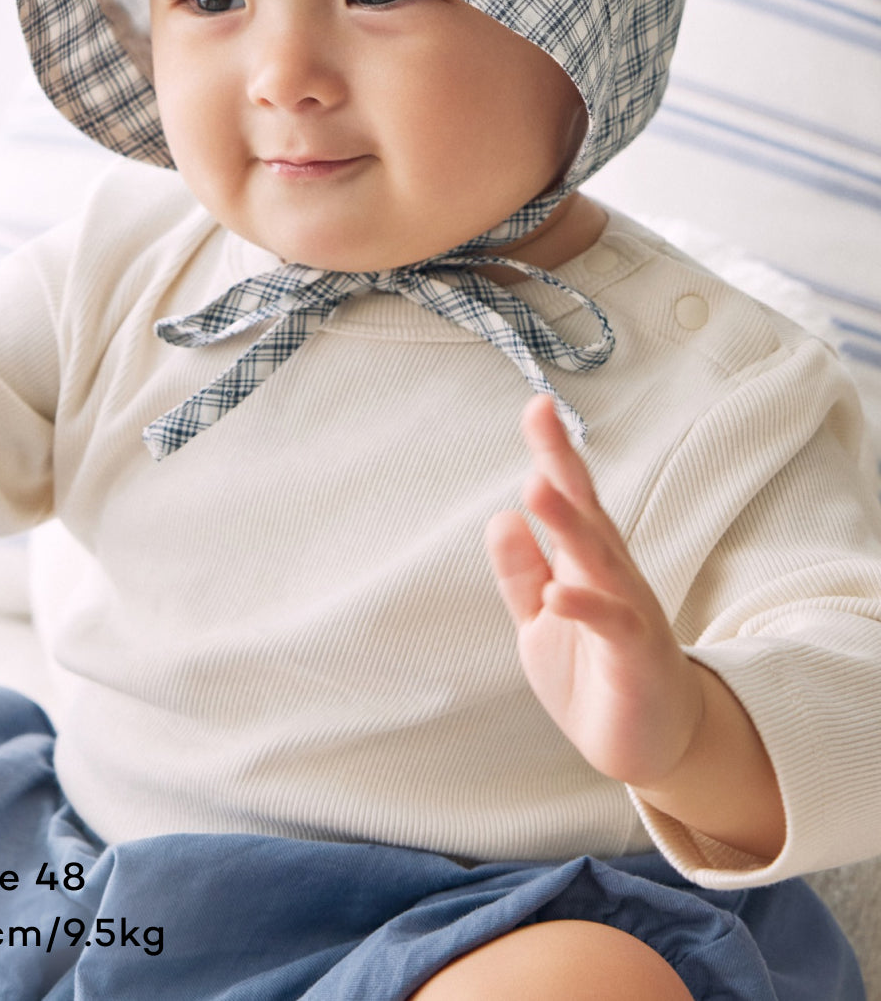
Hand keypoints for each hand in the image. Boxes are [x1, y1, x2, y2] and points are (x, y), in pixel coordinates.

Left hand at [486, 393, 704, 790]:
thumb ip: (522, 573)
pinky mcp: (636, 654)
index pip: (569, 498)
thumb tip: (501, 516)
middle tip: (542, 414)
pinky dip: (585, 606)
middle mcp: (612, 574)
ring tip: (537, 484)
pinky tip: (555, 592)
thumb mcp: (540, 621)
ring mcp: (628, 610)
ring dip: (570, 522)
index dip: (554, 453)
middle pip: (587, 509)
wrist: (650, 744)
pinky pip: (611, 624)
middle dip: (563, 463)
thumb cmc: (593, 673)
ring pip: (599, 557)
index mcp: (587, 562)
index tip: (537, 406)